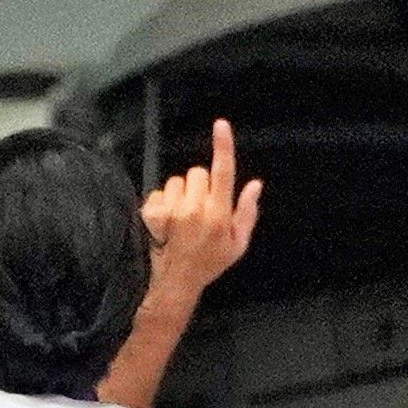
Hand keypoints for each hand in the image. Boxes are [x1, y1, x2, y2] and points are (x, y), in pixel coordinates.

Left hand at [143, 120, 260, 304]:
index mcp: (219, 215)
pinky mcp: (151, 213)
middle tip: (198, 208)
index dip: (223, 146)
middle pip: (197, 172)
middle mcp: (196, 209)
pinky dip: (161, 203)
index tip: (221, 124)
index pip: (223, 173)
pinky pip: (158, 192)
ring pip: (177, 181)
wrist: (174, 283)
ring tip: (180, 217)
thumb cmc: (209, 263)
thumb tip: (255, 184)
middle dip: (199, 185)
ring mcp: (171, 210)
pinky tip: (164, 222)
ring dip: (179, 194)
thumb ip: (247, 213)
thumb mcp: (237, 245)